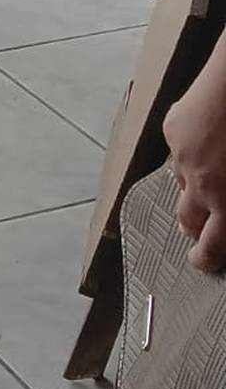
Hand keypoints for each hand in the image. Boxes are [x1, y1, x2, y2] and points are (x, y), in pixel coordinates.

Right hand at [163, 35, 225, 271]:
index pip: (210, 246)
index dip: (205, 259)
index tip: (202, 262)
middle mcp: (199, 181)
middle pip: (187, 219)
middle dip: (197, 224)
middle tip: (209, 221)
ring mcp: (182, 153)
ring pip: (182, 182)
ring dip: (195, 185)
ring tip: (214, 170)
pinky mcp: (174, 126)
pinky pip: (180, 150)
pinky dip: (192, 151)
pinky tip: (210, 134)